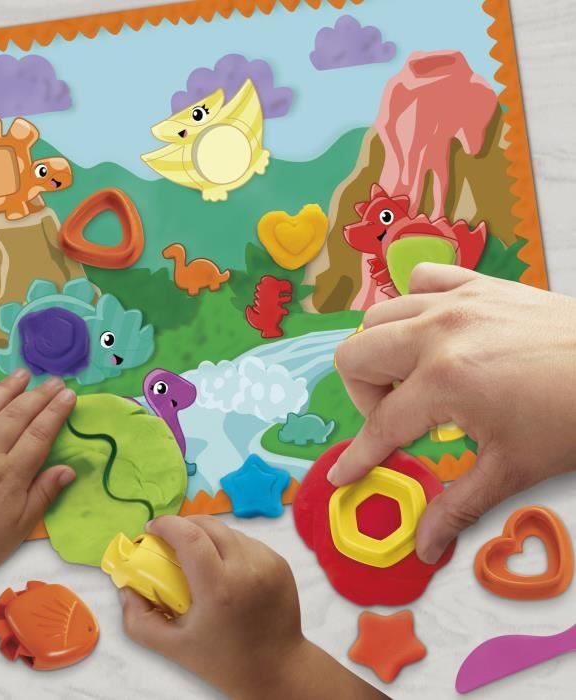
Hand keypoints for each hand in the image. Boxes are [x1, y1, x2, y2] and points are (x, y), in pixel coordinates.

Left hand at [0, 369, 76, 592]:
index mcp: (9, 475)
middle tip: (55, 381)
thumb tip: (69, 468)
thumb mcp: (21, 526)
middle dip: (38, 394)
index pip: (39, 433)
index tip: (69, 395)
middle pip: (16, 415)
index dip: (56, 411)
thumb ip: (44, 492)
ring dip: (5, 389)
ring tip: (22, 374)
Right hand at [119, 516, 302, 696]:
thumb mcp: (174, 647)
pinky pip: (247, 542)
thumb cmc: (224, 660)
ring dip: (207, 536)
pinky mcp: (279, 562)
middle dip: (183, 525)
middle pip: (208, 525)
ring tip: (197, 557)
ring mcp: (267, 562)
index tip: (152, 529)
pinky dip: (229, 547)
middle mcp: (246, 569)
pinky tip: (223, 568)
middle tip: (169, 539)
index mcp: (219, 588)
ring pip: (228, 532)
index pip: (190, 536)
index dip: (168, 525)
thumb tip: (126, 588)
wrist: (277, 669)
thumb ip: (140, 620)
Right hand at [330, 264, 575, 563]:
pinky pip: (420, 281)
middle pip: (354, 356)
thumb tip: (425, 543)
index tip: (343, 474)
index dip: (358, 457)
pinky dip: (413, 304)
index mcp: (444, 380)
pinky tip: (432, 332)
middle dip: (364, 396)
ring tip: (412, 378)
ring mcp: (454, 302)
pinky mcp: (475, 285)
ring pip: (377, 317)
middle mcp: (437, 333)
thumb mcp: (511, 467)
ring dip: (381, 352)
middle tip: (397, 418)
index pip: (381, 425)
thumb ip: (456, 505)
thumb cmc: (571, 415)